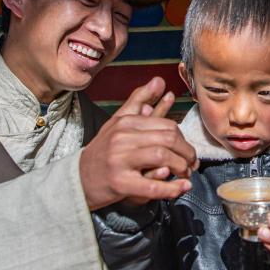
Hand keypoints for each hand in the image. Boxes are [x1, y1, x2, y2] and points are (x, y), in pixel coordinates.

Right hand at [79, 77, 197, 209]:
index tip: (188, 152)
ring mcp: (119, 160)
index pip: (166, 125)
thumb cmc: (103, 150)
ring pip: (162, 158)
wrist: (77, 178)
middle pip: (168, 139)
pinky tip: (182, 187)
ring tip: (186, 175)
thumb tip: (160, 80)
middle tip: (192, 164)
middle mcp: (122, 138)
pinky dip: (171, 188)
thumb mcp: (118, 122)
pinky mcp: (119, 183)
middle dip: (186, 153)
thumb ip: (139, 100)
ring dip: (181, 168)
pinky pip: (152, 186)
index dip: (184, 139)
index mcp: (126, 123)